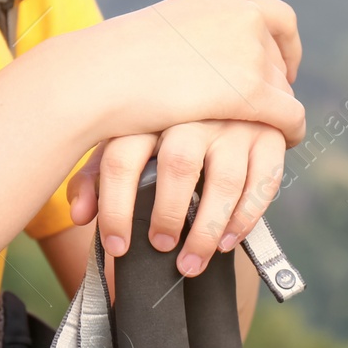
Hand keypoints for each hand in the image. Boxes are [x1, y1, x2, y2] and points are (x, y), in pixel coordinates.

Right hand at [60, 0, 304, 146]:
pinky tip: (284, 144)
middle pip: (280, 56)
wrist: (99, 76)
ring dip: (278, 110)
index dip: (285, 46)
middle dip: (278, 82)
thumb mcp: (167, 29)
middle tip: (270, 105)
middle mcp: (246, 14)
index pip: (278, 17)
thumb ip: (198, 35)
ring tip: (270, 130)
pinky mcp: (251, 91)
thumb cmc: (117, 59)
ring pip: (284, 88)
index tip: (282, 67)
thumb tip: (213, 56)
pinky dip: (290, 131)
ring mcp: (251, 51)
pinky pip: (290, 116)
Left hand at [69, 121, 286, 275]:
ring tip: (191, 263)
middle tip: (159, 248)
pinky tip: (227, 243)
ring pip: (225, 179)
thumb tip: (78, 215)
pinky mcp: (269, 136)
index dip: (115, 208)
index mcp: (149, 110)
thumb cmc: (162, 125)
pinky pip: (262, 183)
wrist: (222, 84)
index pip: (122, 157)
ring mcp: (235, 123)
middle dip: (167, 215)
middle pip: (178, 165)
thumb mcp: (126, 138)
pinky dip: (245, 219)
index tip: (116, 247)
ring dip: (207, 228)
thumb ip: (98, 175)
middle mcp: (194, 112)